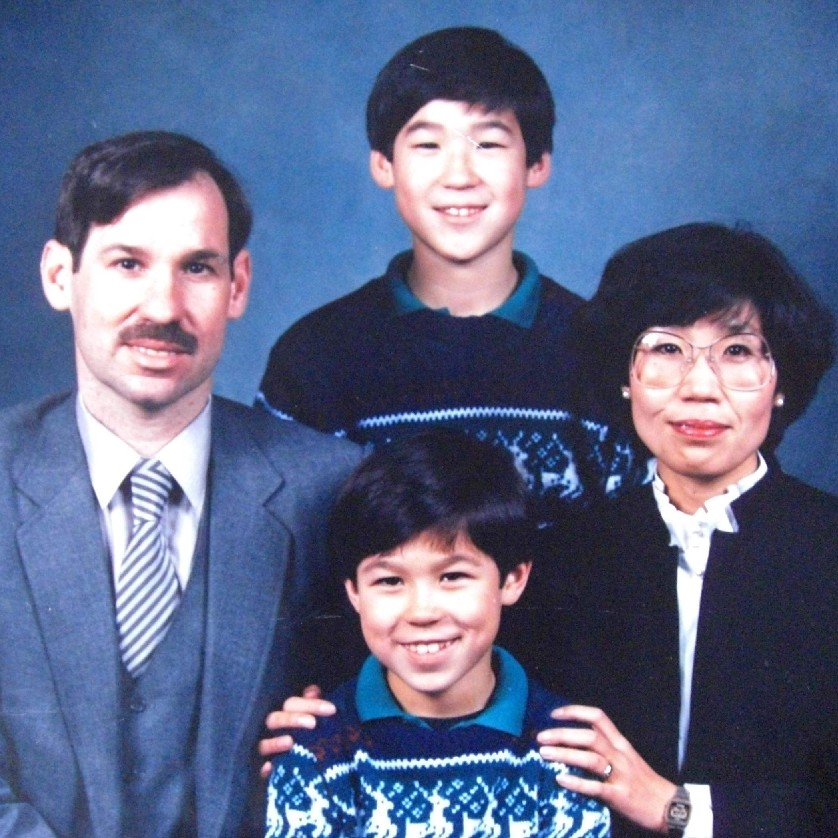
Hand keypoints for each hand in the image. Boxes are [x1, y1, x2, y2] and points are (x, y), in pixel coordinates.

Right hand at [258, 685, 335, 777]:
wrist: (307, 768)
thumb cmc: (313, 736)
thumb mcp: (316, 718)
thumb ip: (313, 703)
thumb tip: (313, 691)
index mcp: (285, 715)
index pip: (292, 703)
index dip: (311, 705)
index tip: (331, 709)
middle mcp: (273, 730)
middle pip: (275, 720)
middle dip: (292, 719)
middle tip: (312, 723)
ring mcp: (267, 751)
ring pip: (263, 744)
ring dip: (275, 742)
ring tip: (290, 741)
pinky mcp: (266, 771)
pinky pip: (261, 770)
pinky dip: (264, 768)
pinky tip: (270, 767)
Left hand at [537, 704, 675, 832]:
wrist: (669, 807)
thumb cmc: (643, 782)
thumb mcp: (626, 758)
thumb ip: (605, 749)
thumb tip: (572, 743)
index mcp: (621, 743)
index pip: (598, 717)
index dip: (575, 711)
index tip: (554, 714)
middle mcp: (620, 755)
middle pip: (589, 736)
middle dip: (563, 734)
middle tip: (541, 737)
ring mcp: (621, 775)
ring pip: (591, 758)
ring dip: (565, 754)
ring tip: (544, 754)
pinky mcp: (620, 797)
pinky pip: (597, 788)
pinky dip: (577, 783)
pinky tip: (561, 780)